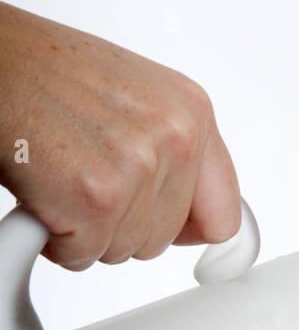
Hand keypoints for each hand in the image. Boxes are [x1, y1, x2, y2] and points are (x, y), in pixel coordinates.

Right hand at [0, 1, 240, 268]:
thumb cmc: (44, 74)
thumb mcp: (132, 100)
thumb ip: (173, 155)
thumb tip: (201, 221)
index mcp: (192, 111)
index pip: (224, 215)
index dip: (186, 232)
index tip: (165, 231)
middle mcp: (174, 135)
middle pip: (165, 240)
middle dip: (120, 223)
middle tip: (81, 175)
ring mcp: (136, 166)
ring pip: (124, 250)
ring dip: (85, 228)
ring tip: (61, 174)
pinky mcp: (96, 198)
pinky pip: (83, 255)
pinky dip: (54, 238)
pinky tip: (44, 190)